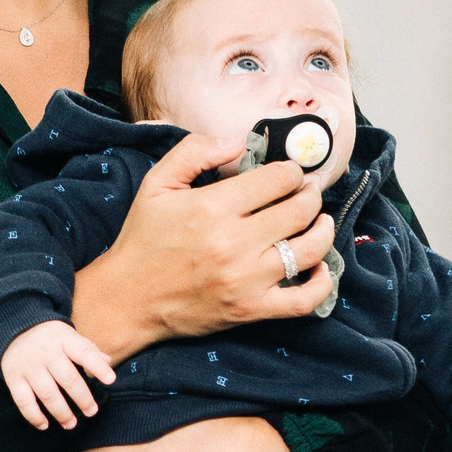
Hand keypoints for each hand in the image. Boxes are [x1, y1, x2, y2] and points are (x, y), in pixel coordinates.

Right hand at [0, 322, 116, 430]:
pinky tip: (44, 425)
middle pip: (67, 378)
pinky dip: (34, 416)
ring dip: (61, 412)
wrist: (13, 329)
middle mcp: (46, 351)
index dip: (98, 367)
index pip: (84, 353)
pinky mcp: (13, 377)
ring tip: (71, 424)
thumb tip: (108, 362)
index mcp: (64, 339)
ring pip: (47, 393)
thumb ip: (88, 350)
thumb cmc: (50, 338)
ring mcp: (28, 365)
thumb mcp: (69, 336)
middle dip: (82, 398)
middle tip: (91, 411)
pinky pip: (23, 401)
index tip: (110, 380)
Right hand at [68, 135, 335, 361]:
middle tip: (307, 192)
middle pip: (299, 211)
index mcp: (213, 207)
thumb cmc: (144, 239)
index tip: (290, 173)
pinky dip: (322, 283)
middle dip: (311, 195)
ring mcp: (246, 280)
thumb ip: (194, 151)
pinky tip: (319, 266)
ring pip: (310, 250)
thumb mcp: (157, 183)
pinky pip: (304, 300)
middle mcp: (234, 243)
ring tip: (319, 221)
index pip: (278, 179)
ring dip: (324, 230)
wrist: (128, 299)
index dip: (292, 171)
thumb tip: (238, 142)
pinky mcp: (251, 310)